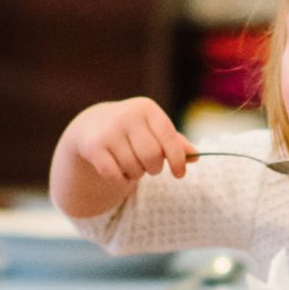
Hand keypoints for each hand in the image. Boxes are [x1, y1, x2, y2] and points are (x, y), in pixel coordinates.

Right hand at [50, 97, 196, 216]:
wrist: (92, 125)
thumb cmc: (134, 130)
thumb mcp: (154, 129)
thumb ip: (175, 142)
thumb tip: (195, 156)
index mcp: (147, 109)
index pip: (169, 138)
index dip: (178, 160)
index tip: (179, 174)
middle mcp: (127, 116)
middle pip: (152, 156)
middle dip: (154, 168)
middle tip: (151, 168)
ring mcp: (108, 131)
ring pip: (133, 168)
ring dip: (136, 174)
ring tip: (131, 165)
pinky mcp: (93, 147)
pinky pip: (115, 176)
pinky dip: (120, 180)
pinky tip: (118, 171)